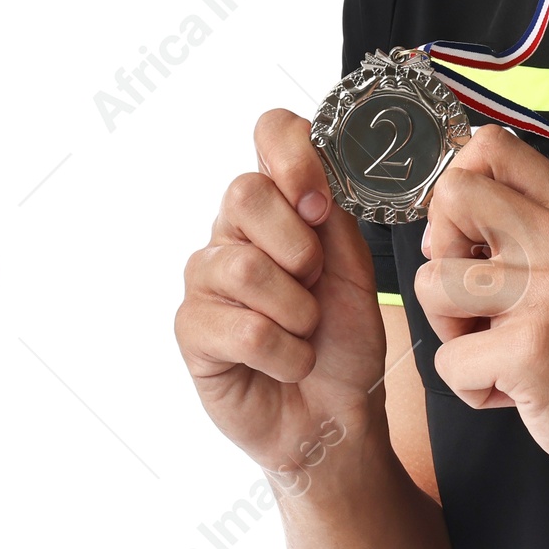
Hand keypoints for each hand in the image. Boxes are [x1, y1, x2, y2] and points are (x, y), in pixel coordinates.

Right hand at [175, 109, 386, 487]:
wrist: (336, 416)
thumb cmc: (344, 341)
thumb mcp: (356, 271)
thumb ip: (335, 220)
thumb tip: (312, 183)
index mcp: (282, 205)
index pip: (270, 132)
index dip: (293, 155)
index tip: (320, 206)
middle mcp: (234, 231)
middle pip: (243, 193)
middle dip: (300, 248)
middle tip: (315, 284)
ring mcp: (206, 279)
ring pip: (244, 267)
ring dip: (298, 312)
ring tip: (306, 333)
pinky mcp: (192, 330)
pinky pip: (241, 328)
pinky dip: (284, 354)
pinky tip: (286, 363)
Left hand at [416, 125, 548, 494]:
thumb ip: (529, 225)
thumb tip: (445, 214)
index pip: (491, 146)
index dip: (459, 191)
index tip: (475, 239)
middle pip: (452, 196)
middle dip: (439, 250)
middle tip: (475, 296)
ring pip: (432, 281)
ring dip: (448, 328)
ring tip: (495, 347)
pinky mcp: (531, 348)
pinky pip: (446, 361)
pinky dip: (469, 386)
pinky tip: (512, 387)